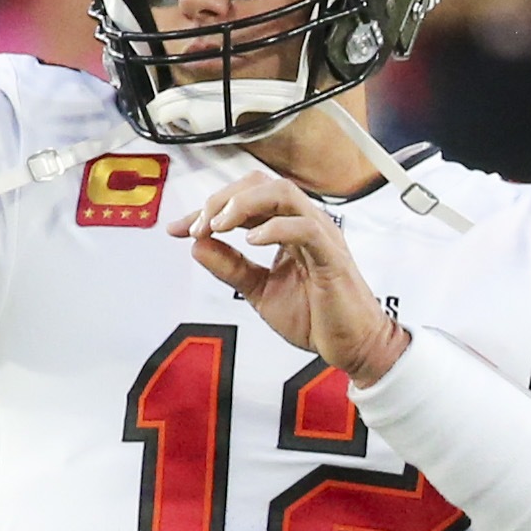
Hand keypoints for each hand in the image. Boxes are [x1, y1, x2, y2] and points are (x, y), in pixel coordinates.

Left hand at [170, 167, 401, 375]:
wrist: (352, 346)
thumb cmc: (316, 317)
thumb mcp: (259, 290)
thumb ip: (230, 267)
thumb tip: (198, 245)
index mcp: (287, 228)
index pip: (245, 200)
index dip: (208, 210)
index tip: (178, 229)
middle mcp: (304, 224)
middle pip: (261, 184)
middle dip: (222, 200)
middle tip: (197, 226)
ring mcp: (320, 235)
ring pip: (283, 193)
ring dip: (244, 204)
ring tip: (219, 225)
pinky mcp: (332, 256)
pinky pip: (305, 228)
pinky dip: (275, 228)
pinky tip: (251, 240)